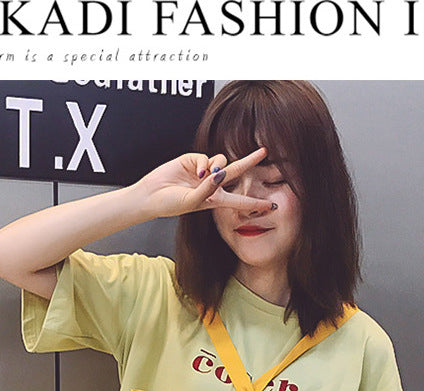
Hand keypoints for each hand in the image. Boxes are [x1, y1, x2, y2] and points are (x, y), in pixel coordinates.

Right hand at [132, 147, 275, 218]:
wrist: (151, 195)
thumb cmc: (170, 204)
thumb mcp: (192, 202)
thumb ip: (208, 190)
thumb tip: (220, 173)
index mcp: (215, 200)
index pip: (240, 201)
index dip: (256, 203)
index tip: (272, 206)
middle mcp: (212, 185)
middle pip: (237, 171)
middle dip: (250, 161)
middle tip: (264, 152)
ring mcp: (204, 172)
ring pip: (221, 161)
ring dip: (217, 166)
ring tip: (204, 177)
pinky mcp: (193, 160)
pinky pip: (206, 157)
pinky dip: (204, 164)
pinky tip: (196, 172)